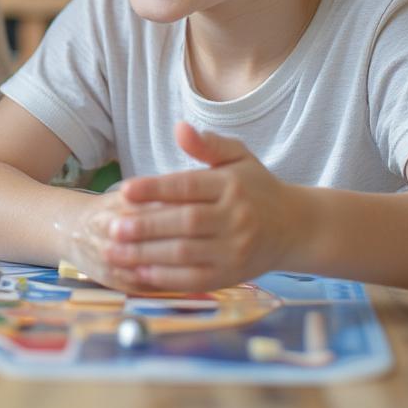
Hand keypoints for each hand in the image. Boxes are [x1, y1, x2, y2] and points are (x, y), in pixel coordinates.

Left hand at [103, 122, 303, 291]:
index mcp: (231, 186)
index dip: (155, 188)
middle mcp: (235, 218)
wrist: (296, 227)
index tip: (125, 189)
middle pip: (185, 223)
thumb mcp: (238, 157)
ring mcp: (235, 250)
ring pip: (186, 254)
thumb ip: (208, 144)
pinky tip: (139, 272)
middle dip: (146, 227)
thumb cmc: (256, 188)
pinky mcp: (233, 275)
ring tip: (115, 251)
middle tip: (112, 227)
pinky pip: (196, 280)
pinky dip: (166, 278)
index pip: (188, 187)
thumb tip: (180, 127)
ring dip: (147, 255)